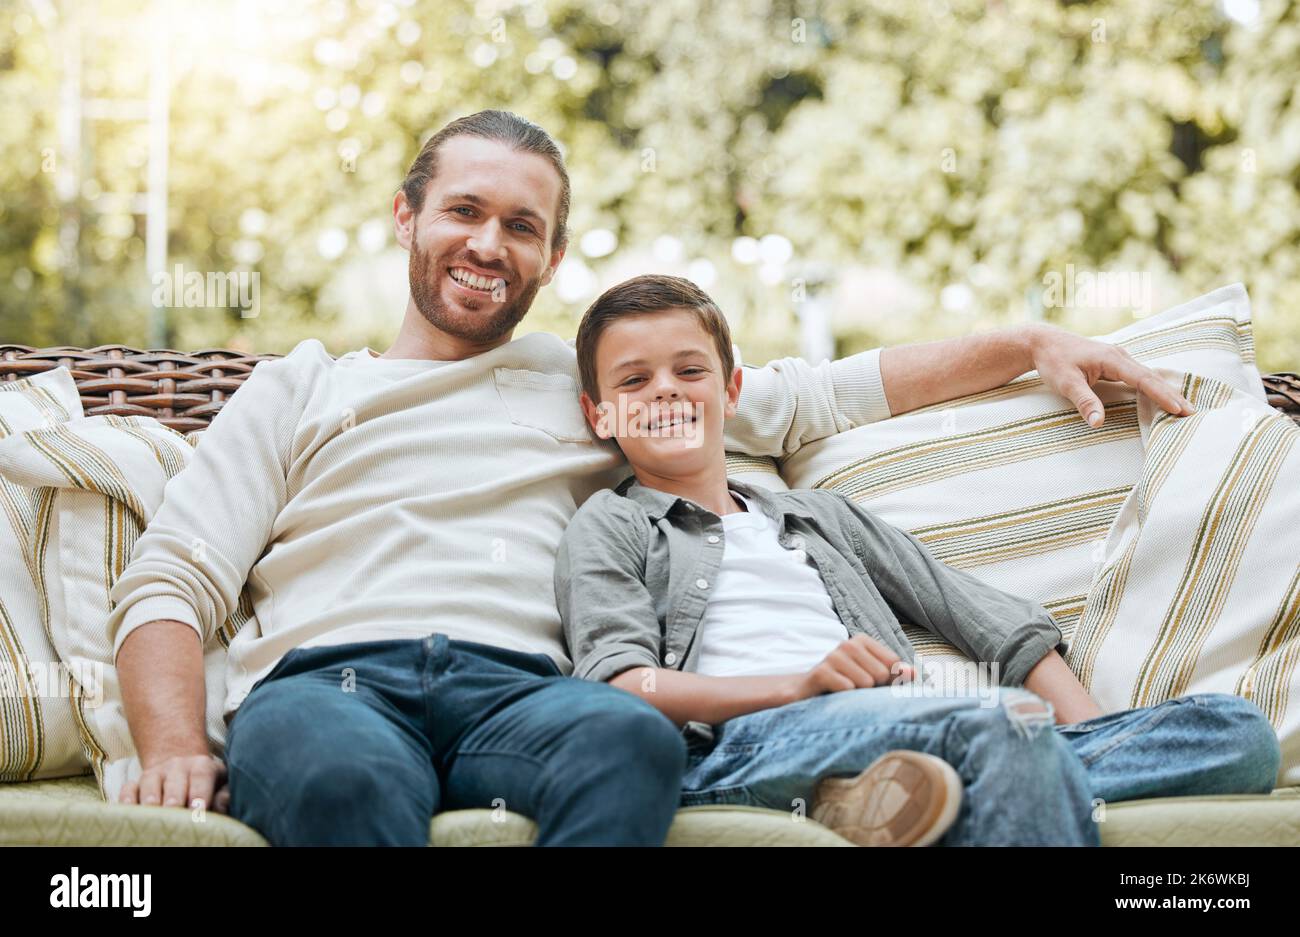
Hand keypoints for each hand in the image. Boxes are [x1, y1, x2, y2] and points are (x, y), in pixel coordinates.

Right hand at [119, 752, 229, 813]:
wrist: (182, 763)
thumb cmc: (207, 782)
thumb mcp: (221, 782)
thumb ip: (224, 794)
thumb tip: (221, 805)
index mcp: (202, 766)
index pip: (202, 777)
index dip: (200, 793)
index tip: (198, 810)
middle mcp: (177, 766)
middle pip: (174, 782)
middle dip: (174, 798)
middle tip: (174, 811)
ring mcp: (155, 773)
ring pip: (149, 784)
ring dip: (149, 800)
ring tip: (151, 814)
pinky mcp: (136, 782)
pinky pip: (128, 788)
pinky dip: (126, 800)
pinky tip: (127, 812)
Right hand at [794, 634, 917, 699]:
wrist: (806, 694)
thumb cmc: (845, 686)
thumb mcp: (873, 680)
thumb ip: (896, 676)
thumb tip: (913, 673)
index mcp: (862, 641)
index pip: (894, 663)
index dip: (888, 680)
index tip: (872, 684)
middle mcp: (847, 644)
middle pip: (882, 673)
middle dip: (872, 689)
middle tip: (854, 690)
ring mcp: (832, 657)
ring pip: (866, 682)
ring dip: (858, 695)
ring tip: (845, 694)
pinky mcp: (820, 672)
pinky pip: (848, 688)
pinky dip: (845, 699)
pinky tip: (835, 697)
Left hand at [1028, 324, 1193, 427]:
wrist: (1042, 342)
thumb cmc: (1053, 361)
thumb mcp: (1066, 383)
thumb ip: (1084, 402)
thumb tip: (1098, 423)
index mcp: (1112, 359)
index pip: (1143, 379)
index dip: (1162, 395)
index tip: (1179, 409)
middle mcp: (1120, 356)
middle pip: (1151, 378)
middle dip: (1172, 395)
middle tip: (1192, 414)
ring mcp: (1118, 359)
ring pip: (1147, 377)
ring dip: (1165, 392)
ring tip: (1183, 409)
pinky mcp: (1114, 364)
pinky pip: (1139, 377)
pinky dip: (1153, 387)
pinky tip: (1162, 398)